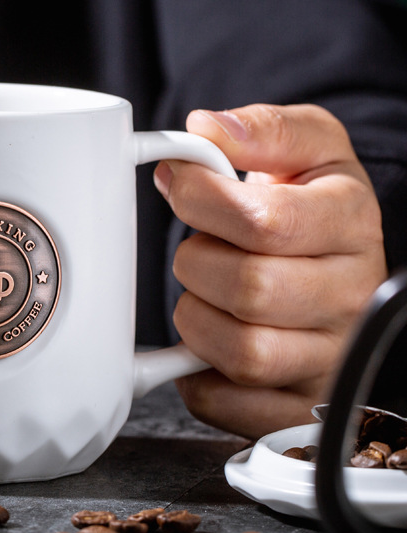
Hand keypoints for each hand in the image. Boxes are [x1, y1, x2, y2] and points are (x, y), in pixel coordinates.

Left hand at [153, 104, 387, 438]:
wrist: (332, 258)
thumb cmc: (309, 202)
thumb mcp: (305, 147)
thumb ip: (262, 128)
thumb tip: (206, 130)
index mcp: (351, 223)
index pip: (266, 222)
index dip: (201, 200)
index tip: (180, 183)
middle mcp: (353, 296)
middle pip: (250, 290)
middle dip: (197, 261)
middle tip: (199, 248)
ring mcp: (330, 357)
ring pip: (241, 353)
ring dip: (196, 319)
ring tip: (207, 293)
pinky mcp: (297, 404)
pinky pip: (227, 404)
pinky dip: (195, 375)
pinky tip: (207, 339)